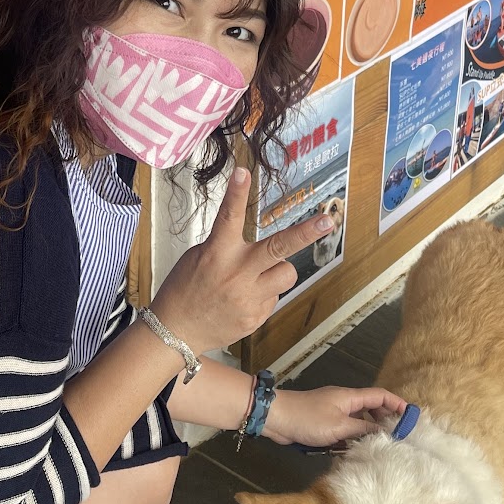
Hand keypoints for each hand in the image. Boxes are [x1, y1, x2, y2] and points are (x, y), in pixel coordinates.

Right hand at [150, 167, 335, 353]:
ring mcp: (248, 298)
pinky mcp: (255, 317)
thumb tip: (258, 247)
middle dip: (306, 233)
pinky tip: (242, 301)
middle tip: (327, 221)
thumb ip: (227, 247)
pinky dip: (263, 295)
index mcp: (217, 253)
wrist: (175, 331)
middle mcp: (236, 274)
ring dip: (279, 270)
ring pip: (286, 274)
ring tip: (257, 277)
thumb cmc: (185, 290)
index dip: (236, 193)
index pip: (228, 217)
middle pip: (278, 248)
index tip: (243, 172)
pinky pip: (273, 298)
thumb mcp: (198, 257)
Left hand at [262, 386, 408, 448]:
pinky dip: (351, 440)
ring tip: (378, 447)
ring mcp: (333, 414)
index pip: (381, 396)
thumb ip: (364, 429)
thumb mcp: (339, 426)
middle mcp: (344, 403)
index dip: (397, 405)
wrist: (274, 418)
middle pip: (372, 409)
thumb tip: (387, 432)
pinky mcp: (323, 425)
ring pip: (358, 422)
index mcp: (350, 397)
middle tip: (395, 439)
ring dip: (367, 433)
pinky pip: (344, 431)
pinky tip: (355, 452)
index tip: (410, 419)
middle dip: (384, 422)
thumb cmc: (307, 418)